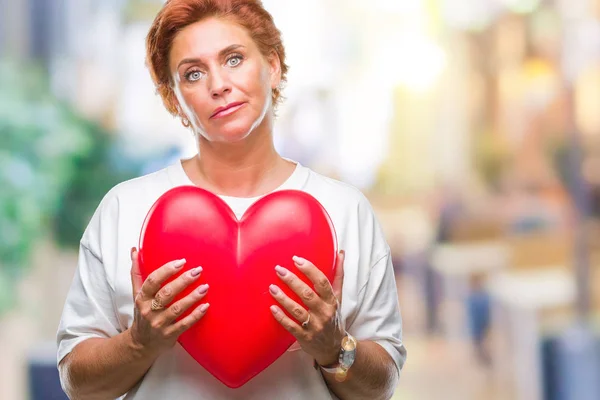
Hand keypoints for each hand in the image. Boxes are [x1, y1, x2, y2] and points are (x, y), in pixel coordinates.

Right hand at [129, 247, 209, 353]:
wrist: (141, 344)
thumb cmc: (142, 313)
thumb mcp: (136, 294)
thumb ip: (137, 272)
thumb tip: (134, 250)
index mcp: (142, 298)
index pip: (153, 281)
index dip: (167, 270)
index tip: (181, 262)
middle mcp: (149, 310)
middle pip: (167, 293)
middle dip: (183, 281)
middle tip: (197, 270)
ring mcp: (159, 324)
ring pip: (177, 308)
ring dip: (192, 297)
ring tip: (205, 287)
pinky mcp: (169, 335)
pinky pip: (184, 324)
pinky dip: (195, 315)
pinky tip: (205, 306)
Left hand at [269, 250, 345, 365]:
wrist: (335, 348)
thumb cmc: (334, 317)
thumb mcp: (338, 297)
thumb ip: (338, 275)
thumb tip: (341, 253)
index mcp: (332, 301)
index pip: (322, 282)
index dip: (309, 269)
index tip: (296, 259)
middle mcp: (324, 313)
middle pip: (307, 294)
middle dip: (292, 281)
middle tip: (279, 269)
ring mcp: (314, 326)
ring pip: (297, 310)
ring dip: (283, 298)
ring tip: (272, 287)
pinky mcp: (305, 337)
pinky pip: (291, 326)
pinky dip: (281, 317)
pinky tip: (272, 308)